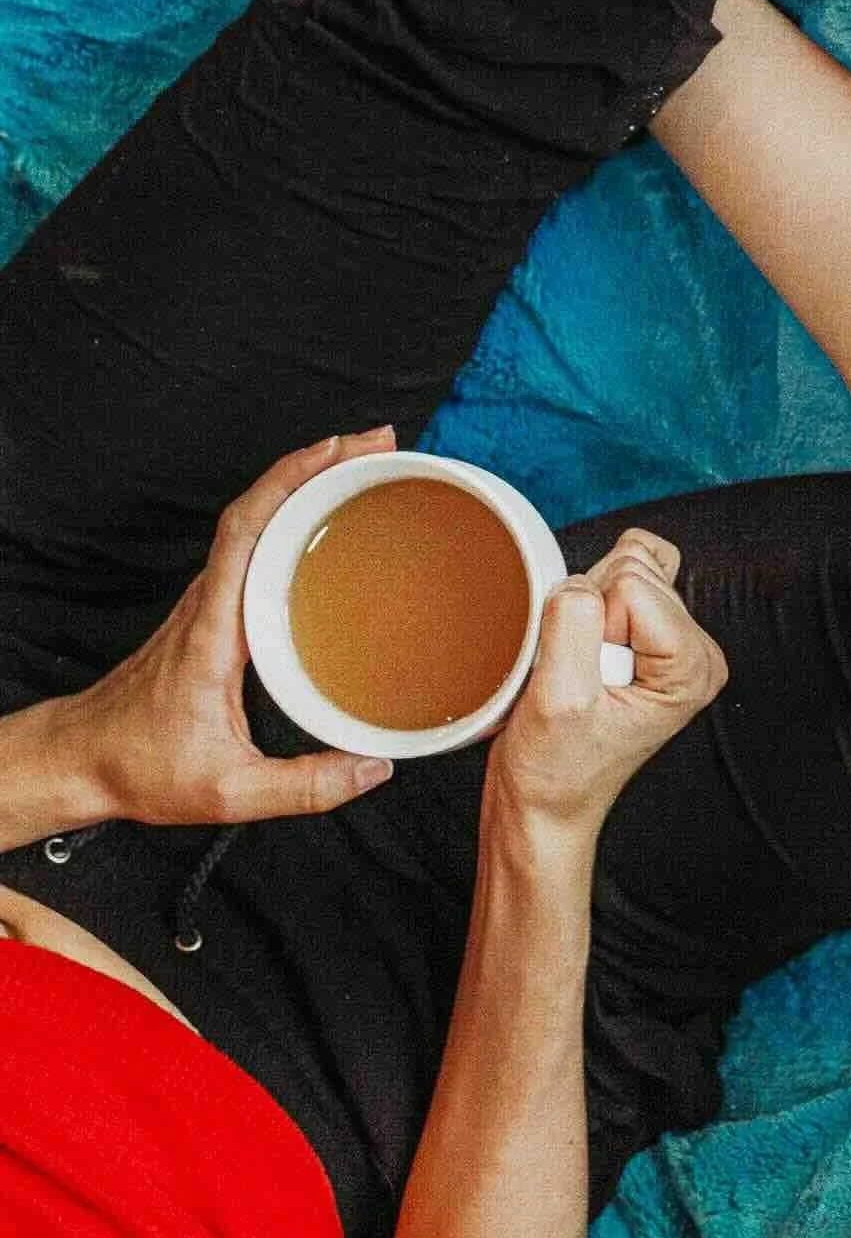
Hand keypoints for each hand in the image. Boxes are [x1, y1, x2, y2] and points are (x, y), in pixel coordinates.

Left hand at [71, 428, 404, 827]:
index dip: (292, 478)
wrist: (83, 760)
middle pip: (260, 505)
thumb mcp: (228, 791)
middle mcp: (210, 597)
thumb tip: (373, 769)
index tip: (341, 451)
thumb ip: (304, 786)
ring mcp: (210, 598)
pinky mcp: (214, 608)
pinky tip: (328, 523)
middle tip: (381, 446)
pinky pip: (255, 543)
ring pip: (257, 519)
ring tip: (365, 469)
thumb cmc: (140, 767)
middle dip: (320, 464)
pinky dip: (293, 515)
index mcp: (213, 625)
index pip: (247, 527)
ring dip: (308, 483)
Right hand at [485, 532, 726, 843]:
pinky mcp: (641, 632)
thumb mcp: (559, 700)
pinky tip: (578, 646)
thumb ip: (573, 626)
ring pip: (618, 564)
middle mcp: (692, 648)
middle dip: (585, 616)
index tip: (583, 679)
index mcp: (692, 664)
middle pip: (630, 568)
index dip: (590, 625)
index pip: (631, 583)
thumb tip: (576, 582)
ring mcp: (667, 639)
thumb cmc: (556, 773)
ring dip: (579, 612)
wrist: (542, 807)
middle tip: (577, 677)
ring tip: (576, 671)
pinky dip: (584, 596)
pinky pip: (617, 566)